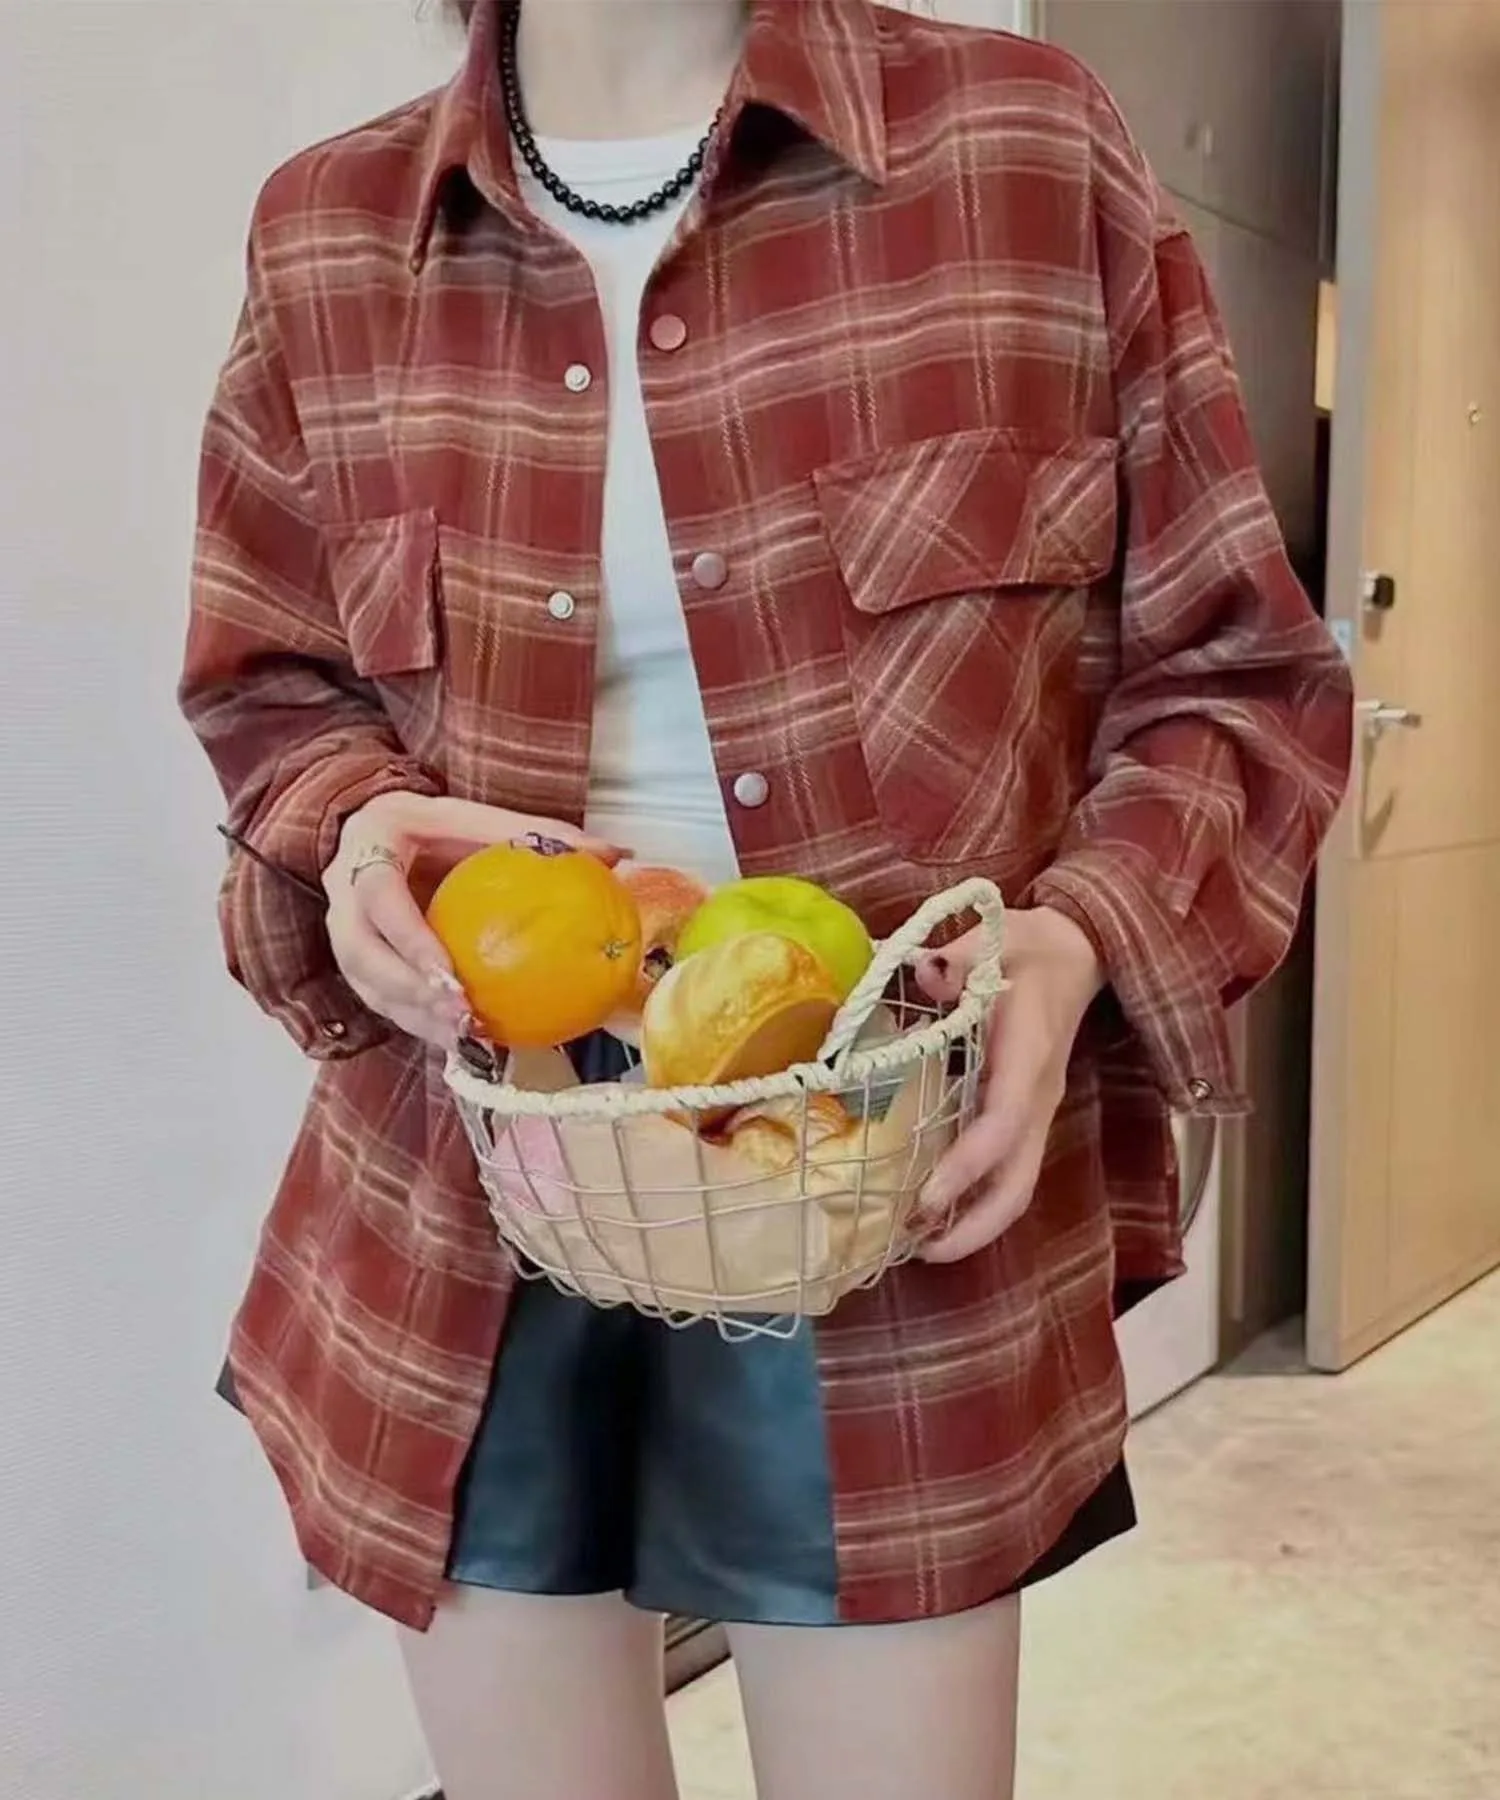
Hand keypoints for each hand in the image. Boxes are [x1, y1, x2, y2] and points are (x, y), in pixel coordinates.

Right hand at [323, 792, 625, 1048]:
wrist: (376, 827)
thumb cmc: (434, 827)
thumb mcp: (476, 818)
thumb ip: (537, 833)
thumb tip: (615, 854)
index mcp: (371, 845)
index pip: (380, 898)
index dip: (410, 941)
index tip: (450, 976)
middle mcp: (343, 893)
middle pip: (361, 956)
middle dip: (409, 992)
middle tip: (461, 1016)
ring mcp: (343, 931)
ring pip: (367, 986)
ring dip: (414, 1017)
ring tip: (465, 1038)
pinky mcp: (358, 961)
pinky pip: (382, 1000)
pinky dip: (420, 1022)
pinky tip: (463, 1040)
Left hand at [911, 906, 1103, 1263]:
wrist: (1079, 952)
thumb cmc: (1032, 946)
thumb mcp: (998, 936)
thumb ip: (959, 957)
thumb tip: (925, 976)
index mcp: (1029, 1057)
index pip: (1003, 1124)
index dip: (968, 1166)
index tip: (927, 1197)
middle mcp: (1038, 1096)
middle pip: (1019, 1181)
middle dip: (976, 1226)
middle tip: (919, 1250)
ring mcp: (1036, 1110)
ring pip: (1017, 1183)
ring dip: (975, 1222)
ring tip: (919, 1245)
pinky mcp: (1026, 1113)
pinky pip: (1007, 1168)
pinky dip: (976, 1199)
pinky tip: (933, 1209)